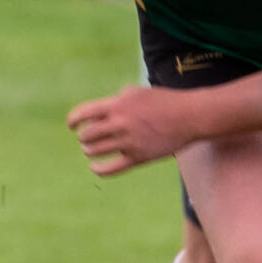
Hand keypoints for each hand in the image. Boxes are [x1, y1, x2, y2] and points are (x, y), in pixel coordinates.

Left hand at [67, 86, 196, 176]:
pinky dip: (99, 169)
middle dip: (84, 137)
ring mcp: (129, 142)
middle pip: (87, 136)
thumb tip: (93, 117)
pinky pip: (112, 169)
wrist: (190, 116)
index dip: (73, 121)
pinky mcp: (139, 158)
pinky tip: (94, 167)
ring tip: (92, 149)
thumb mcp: (135, 93)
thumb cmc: (162, 102)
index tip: (71, 126)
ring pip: (95, 151)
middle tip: (87, 138)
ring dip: (89, 150)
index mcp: (118, 105)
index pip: (83, 114)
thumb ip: (113, 102)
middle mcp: (121, 123)